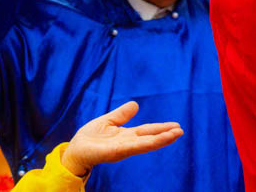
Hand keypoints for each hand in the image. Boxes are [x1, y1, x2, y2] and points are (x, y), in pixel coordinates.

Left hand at [60, 101, 182, 176]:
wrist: (74, 150)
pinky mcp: (115, 152)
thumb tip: (136, 104)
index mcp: (127, 135)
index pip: (148, 131)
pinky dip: (147, 144)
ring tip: (176, 135)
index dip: (161, 129)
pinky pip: (134, 147)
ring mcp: (123, 149)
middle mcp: (128, 143)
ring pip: (146, 144)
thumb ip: (121, 114)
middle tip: (181, 131)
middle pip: (150, 138)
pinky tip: (156, 141)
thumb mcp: (107, 121)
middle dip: (165, 135)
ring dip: (161, 140)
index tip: (176, 126)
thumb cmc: (89, 138)